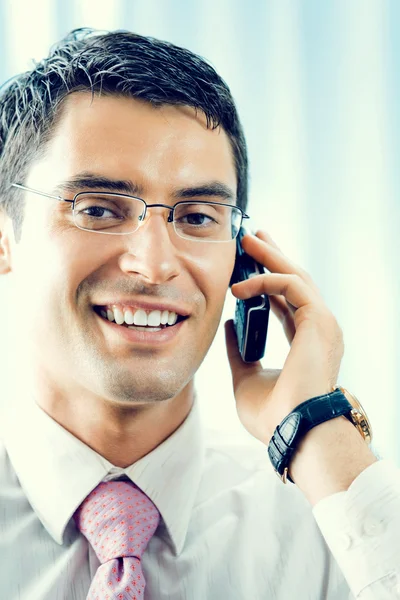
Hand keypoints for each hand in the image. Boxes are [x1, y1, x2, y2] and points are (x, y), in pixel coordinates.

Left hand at [224, 230, 344, 444]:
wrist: (293, 431)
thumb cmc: (273, 415)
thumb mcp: (245, 378)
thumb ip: (239, 351)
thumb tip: (230, 327)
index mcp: (304, 342)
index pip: (287, 302)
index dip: (267, 282)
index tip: (248, 267)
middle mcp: (317, 329)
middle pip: (294, 281)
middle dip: (273, 256)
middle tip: (253, 237)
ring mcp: (321, 323)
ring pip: (296, 277)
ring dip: (271, 256)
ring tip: (247, 240)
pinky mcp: (319, 320)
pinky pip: (291, 286)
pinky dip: (265, 281)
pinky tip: (239, 287)